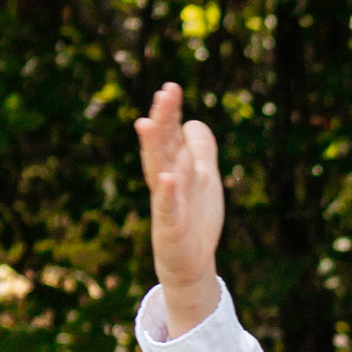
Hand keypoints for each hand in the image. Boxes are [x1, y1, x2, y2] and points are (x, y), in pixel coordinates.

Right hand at [135, 80, 223, 336]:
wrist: (192, 264)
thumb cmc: (195, 219)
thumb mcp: (204, 178)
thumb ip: (201, 150)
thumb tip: (194, 121)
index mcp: (177, 169)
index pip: (171, 136)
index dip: (171, 114)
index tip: (171, 87)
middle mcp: (168, 183)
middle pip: (163, 147)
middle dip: (163, 121)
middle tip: (164, 94)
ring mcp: (167, 205)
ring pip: (158, 171)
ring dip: (154, 148)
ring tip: (148, 123)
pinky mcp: (171, 230)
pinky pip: (168, 209)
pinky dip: (167, 194)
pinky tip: (167, 178)